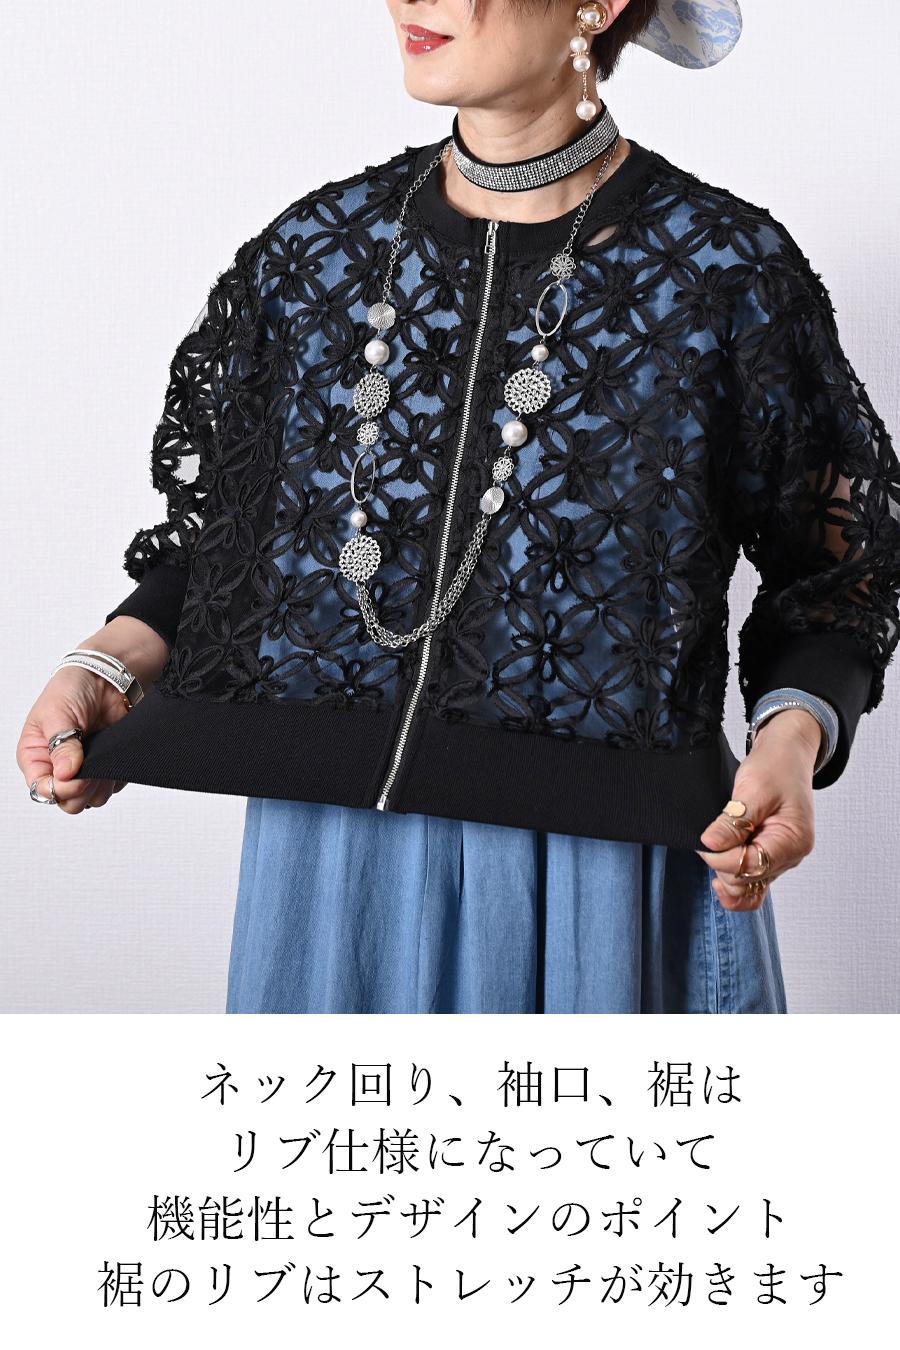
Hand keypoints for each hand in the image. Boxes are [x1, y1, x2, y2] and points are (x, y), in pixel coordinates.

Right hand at [16, 618, 168, 814]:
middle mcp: (58, 768)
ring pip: (92, 799)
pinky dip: (115, 774)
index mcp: (36, 756)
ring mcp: (84, 769)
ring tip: (102, 754)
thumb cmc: (73, 687)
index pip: (42, 790)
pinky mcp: (107, 767)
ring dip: (100, 782)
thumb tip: (66, 774)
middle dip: (81, 789)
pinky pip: (113, 786)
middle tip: (91, 766)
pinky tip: (113, 752)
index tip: (74, 776)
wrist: (108, 677)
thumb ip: (61, 745)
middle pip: (68, 802)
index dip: (58, 789)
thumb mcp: (58, 712)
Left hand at [695, 709, 821, 910]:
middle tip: (710, 836)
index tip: (706, 839)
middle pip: (747, 880)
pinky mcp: (769, 856)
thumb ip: (734, 821)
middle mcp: (790, 856)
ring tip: (714, 849)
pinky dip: (734, 881)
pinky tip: (718, 875)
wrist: (786, 756)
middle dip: (722, 863)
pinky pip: (752, 881)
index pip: (750, 866)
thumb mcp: (753, 789)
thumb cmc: (776, 767)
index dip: (721, 857)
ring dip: (725, 872)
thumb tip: (711, 845)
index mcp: (792, 841)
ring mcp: (780, 858)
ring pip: (747, 886)